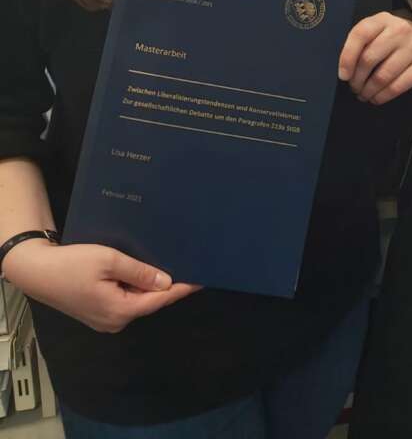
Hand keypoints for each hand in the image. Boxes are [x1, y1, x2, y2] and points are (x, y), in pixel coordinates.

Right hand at [3, 238, 200, 332]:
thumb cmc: (73, 264)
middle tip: (187, 266)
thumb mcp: (110, 261)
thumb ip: (140, 272)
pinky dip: (136, 287)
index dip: (181, 289)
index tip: (201, 280)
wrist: (37, 271)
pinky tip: (143, 272)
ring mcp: (105, 320)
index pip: (159, 300)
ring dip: (150, 286)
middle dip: (167, 286)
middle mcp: (115, 321)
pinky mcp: (98, 312)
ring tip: (169, 265)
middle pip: (149, 302)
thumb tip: (166, 282)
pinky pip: (125, 300)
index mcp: (120, 311)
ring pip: (137, 301)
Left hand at [338, 12, 411, 103]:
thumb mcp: (374, 31)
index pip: (360, 35)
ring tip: (363, 94)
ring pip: (383, 76)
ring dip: (368, 90)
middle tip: (353, 87)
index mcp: (382, 19)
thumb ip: (359, 44)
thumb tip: (344, 72)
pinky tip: (376, 98)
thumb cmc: (389, 37)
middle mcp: (400, 30)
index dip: (347, 58)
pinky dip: (383, 96)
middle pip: (369, 58)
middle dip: (357, 79)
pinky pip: (398, 87)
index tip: (343, 75)